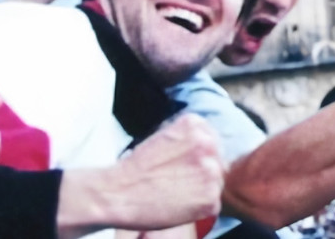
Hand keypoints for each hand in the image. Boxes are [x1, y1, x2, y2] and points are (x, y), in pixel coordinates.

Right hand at [79, 115, 223, 230]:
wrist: (117, 193)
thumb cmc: (135, 169)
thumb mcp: (163, 138)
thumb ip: (189, 139)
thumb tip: (209, 148)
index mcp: (195, 125)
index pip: (211, 140)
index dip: (198, 157)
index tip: (184, 166)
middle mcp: (207, 144)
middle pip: (217, 161)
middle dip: (202, 173)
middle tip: (178, 183)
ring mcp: (211, 171)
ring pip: (216, 183)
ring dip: (201, 190)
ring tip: (175, 194)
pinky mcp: (210, 198)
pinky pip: (212, 204)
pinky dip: (198, 209)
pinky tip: (178, 205)